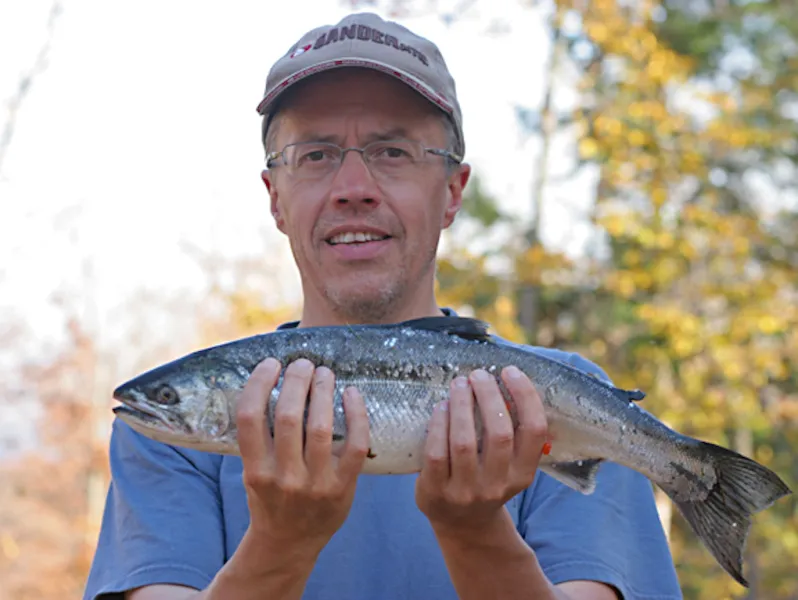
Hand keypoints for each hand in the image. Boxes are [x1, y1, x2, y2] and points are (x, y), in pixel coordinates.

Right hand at [235, 357, 370, 558]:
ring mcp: (316, 484)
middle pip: (288, 417)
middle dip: (296, 381)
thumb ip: (260, 438)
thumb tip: (272, 384)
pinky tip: (352, 393)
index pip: (250, 418)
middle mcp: (284, 478)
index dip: (259, 384)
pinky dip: (356, 415)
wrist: (289, 544)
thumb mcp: (253, 473)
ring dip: (323, 392)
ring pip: (321, 428)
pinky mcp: (344, 488)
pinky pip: (356, 445)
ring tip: (324, 372)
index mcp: (255, 471)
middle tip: (303, 363)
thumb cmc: (270, 499)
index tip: (271, 364)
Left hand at [415, 365, 548, 534]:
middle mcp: (497, 485)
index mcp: (523, 474)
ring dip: (462, 405)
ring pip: (464, 441)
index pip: (534, 431)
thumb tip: (508, 378)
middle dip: (489, 396)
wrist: (463, 523)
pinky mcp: (436, 492)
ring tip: (459, 384)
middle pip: (499, 433)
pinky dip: (438, 424)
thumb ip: (514, 432)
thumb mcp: (510, 465)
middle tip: (478, 375)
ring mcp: (466, 491)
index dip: (525, 397)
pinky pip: (436, 453)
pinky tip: (441, 407)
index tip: (510, 371)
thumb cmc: (486, 478)